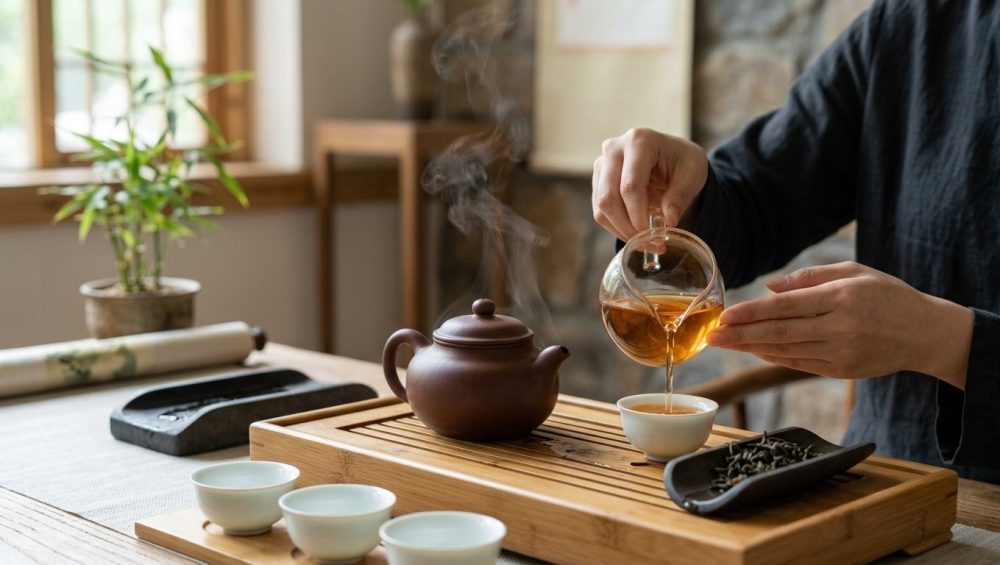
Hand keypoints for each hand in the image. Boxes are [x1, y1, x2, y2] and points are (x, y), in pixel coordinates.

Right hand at [592, 128, 707, 240]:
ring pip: (600, 206)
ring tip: (644, 242)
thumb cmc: (683, 161)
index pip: (630, 186)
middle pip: (608, 197)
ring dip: (621, 230)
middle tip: (649, 243)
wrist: (672, 155)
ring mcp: (602, 163)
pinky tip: (635, 234)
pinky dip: (616, 227)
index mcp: (639, 141)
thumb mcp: (692, 175)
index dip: (638, 215)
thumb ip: (680, 196)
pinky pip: (599, 210)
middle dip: (627, 227)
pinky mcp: (598, 179)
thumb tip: (669, 221)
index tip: (654, 235)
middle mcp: (614, 149)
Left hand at [707, 262, 972, 387]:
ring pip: (786, 351)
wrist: (925, 333)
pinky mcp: (841, 370)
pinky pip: (799, 364)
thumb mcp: (855, 272)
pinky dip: (774, 357)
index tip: (725, 315)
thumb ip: (810, 278)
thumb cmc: (888, 295)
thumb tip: (771, 288)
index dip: (752, 313)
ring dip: (751, 348)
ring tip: (725, 343)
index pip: (786, 307)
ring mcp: (841, 353)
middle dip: (741, 335)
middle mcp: (840, 328)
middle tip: (712, 336)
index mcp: (841, 298)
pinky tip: (754, 350)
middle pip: (780, 333)